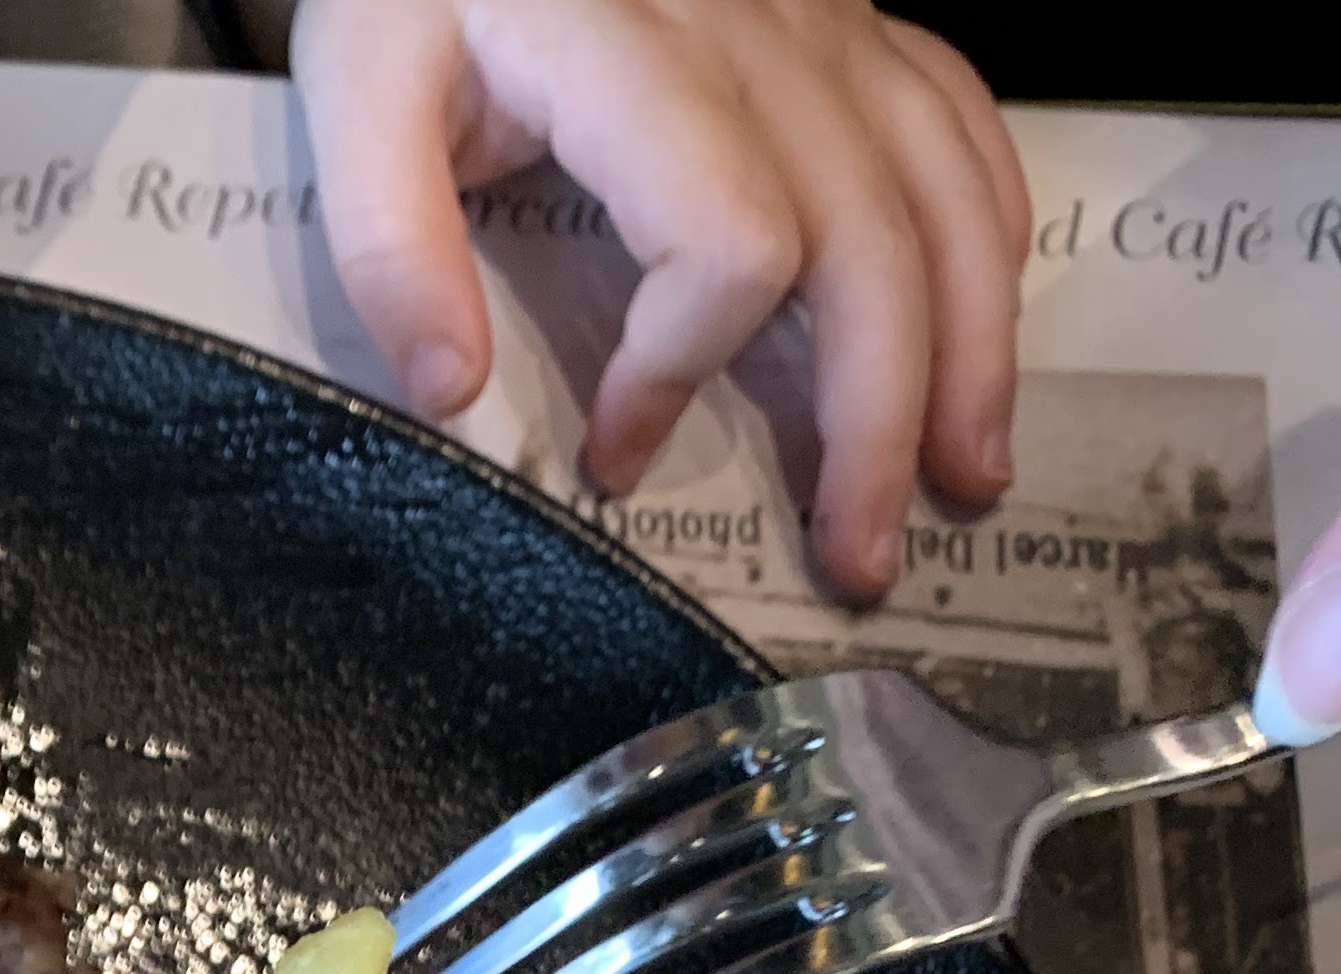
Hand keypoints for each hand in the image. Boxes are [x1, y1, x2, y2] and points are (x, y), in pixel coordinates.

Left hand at [284, 0, 1029, 596]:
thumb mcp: (354, 91)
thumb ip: (387, 243)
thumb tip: (449, 391)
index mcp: (632, 50)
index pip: (730, 241)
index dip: (682, 371)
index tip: (613, 449)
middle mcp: (761, 30)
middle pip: (872, 243)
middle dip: (878, 419)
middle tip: (860, 552)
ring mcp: (823, 18)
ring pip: (945, 193)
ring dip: (969, 348)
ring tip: (967, 474)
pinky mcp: (847, 15)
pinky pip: (956, 119)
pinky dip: (987, 229)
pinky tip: (979, 323)